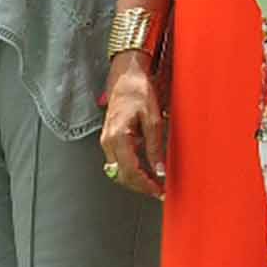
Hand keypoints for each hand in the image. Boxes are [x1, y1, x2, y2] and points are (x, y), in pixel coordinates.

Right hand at [100, 53, 165, 198]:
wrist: (126, 76)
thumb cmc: (139, 91)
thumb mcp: (153, 118)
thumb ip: (155, 147)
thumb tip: (160, 170)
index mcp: (117, 138)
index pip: (130, 172)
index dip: (145, 185)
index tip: (160, 191)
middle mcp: (108, 142)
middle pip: (122, 176)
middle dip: (140, 186)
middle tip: (160, 190)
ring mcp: (106, 141)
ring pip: (118, 171)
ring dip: (135, 179)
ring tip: (155, 182)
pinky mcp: (109, 139)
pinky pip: (118, 161)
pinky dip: (131, 169)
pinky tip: (146, 169)